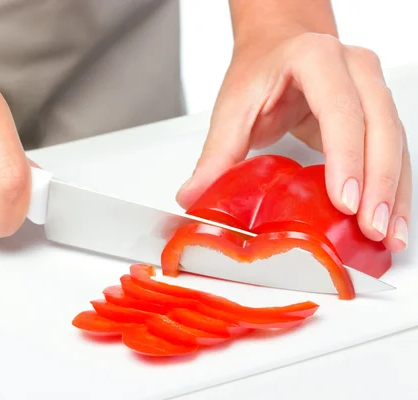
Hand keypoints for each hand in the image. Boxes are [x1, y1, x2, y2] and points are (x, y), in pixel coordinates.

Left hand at [176, 32, 410, 252]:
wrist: (279, 46)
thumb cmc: (260, 70)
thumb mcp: (233, 108)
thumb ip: (217, 154)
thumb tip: (193, 196)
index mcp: (315, 58)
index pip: (340, 108)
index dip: (346, 156)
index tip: (345, 200)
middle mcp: (354, 68)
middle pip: (379, 127)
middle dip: (378, 183)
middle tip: (370, 228)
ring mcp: (373, 87)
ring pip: (395, 142)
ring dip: (394, 193)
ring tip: (388, 237)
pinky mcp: (379, 111)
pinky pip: (395, 152)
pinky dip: (394, 189)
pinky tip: (390, 220)